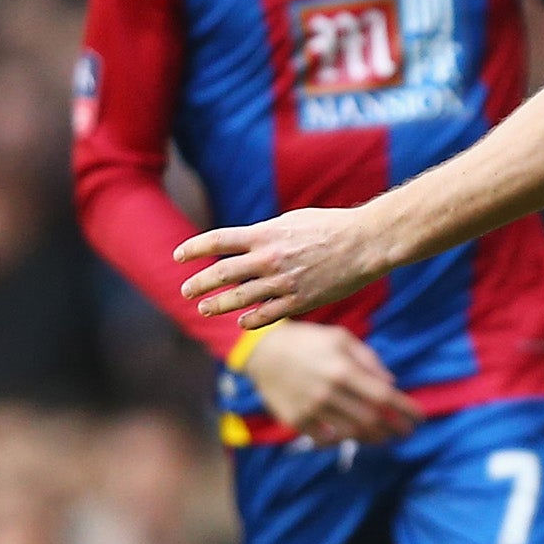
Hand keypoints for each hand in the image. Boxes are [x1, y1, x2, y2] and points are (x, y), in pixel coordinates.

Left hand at [177, 205, 383, 327]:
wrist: (364, 244)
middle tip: (185, 291)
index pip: (218, 241)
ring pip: (239, 298)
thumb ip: (266, 234)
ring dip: (218, 305)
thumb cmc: (331, 227)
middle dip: (199, 283)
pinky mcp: (300, 301)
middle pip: (222, 273)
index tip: (178, 256)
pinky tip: (242, 322)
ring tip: (205, 309)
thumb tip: (246, 245)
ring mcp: (283, 282)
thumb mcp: (292, 221)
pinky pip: (266, 315)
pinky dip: (250, 320)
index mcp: (265, 234)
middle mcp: (269, 258)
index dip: (193, 248)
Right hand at [237, 320, 421, 444]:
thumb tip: (392, 384)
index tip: (420, 419)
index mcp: (343, 369)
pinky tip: (351, 436)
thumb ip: (369, 360)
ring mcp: (311, 409)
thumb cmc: (308, 341)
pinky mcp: (296, 420)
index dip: (406, 410)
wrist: (263, 351)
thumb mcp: (341, 338)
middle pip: (371, 420)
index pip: (384, 397)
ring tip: (384, 438)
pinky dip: (342, 440)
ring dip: (373, 439)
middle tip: (405, 433)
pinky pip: (325, 439)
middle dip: (394, 430)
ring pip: (351, 434)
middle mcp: (328, 392)